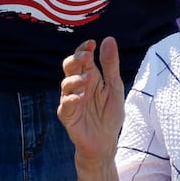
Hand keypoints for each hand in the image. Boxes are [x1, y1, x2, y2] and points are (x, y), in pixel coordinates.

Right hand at [57, 38, 125, 163]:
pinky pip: (65, 104)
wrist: (105, 141)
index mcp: (89, 76)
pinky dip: (73, 99)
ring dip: (77, 79)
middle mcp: (77, 86)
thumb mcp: (114, 86)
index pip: (81, 58)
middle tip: (87, 56)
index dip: (83, 49)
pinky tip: (82, 97)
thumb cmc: (109, 113)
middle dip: (76, 59)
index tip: (91, 44)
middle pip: (69, 67)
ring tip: (90, 80)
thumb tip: (108, 39)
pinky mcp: (67, 115)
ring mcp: (70, 100)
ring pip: (65, 83)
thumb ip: (110, 64)